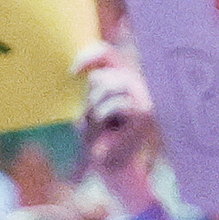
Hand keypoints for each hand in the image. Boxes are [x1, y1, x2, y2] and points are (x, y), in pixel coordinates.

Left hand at [76, 47, 159, 214]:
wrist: (113, 166)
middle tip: (96, 118)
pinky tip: (112, 129)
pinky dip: (105, 117)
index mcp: (127, 78)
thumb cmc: (99, 136)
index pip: (107, 53)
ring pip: (107, 88)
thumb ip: (95, 84)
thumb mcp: (92, 105)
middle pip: (102, 75)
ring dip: (96, 108)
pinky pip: (114, 105)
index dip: (89, 56)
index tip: (72, 73)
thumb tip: (92, 73)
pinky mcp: (145, 112)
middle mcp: (141, 84)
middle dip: (90, 97)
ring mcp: (146, 97)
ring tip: (102, 124)